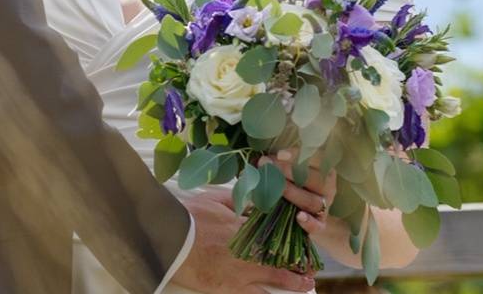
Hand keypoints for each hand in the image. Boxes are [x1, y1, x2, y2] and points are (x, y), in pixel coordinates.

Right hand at [172, 190, 314, 293]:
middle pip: (281, 256)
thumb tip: (250, 199)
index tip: (301, 240)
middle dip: (298, 262)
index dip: (290, 238)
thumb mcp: (215, 199)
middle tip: (311, 266)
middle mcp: (250, 249)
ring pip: (275, 278)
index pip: (276, 233)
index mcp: (248, 227)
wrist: (171, 238)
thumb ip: (237, 199)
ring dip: (293, 282)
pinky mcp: (231, 287)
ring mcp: (242, 270)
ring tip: (306, 284)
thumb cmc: (190, 217)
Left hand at [260, 148, 336, 235]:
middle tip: (268, 167)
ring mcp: (324, 207)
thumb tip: (259, 161)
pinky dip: (309, 222)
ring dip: (292, 193)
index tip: (280, 155)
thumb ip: (276, 164)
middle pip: (313, 178)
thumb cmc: (292, 185)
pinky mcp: (319, 225)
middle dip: (289, 171)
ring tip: (275, 189)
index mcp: (323, 168)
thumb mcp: (286, 171)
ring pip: (312, 201)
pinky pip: (318, 226)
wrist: (304, 213)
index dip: (298, 155)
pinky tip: (299, 217)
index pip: (315, 157)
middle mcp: (327, 187)